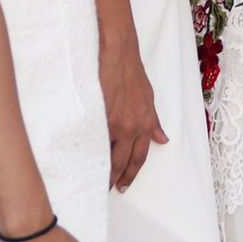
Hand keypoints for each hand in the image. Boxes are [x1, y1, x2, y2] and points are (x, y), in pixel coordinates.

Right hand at [98, 29, 166, 189]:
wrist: (118, 52)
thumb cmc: (132, 72)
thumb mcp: (149, 98)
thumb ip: (153, 121)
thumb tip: (162, 140)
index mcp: (143, 124)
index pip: (138, 158)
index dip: (130, 174)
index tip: (123, 185)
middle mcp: (130, 127)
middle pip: (120, 161)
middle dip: (114, 178)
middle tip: (106, 189)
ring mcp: (112, 122)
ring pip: (105, 153)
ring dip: (99, 168)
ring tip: (92, 178)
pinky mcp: (97, 114)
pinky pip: (91, 138)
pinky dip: (86, 149)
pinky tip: (79, 157)